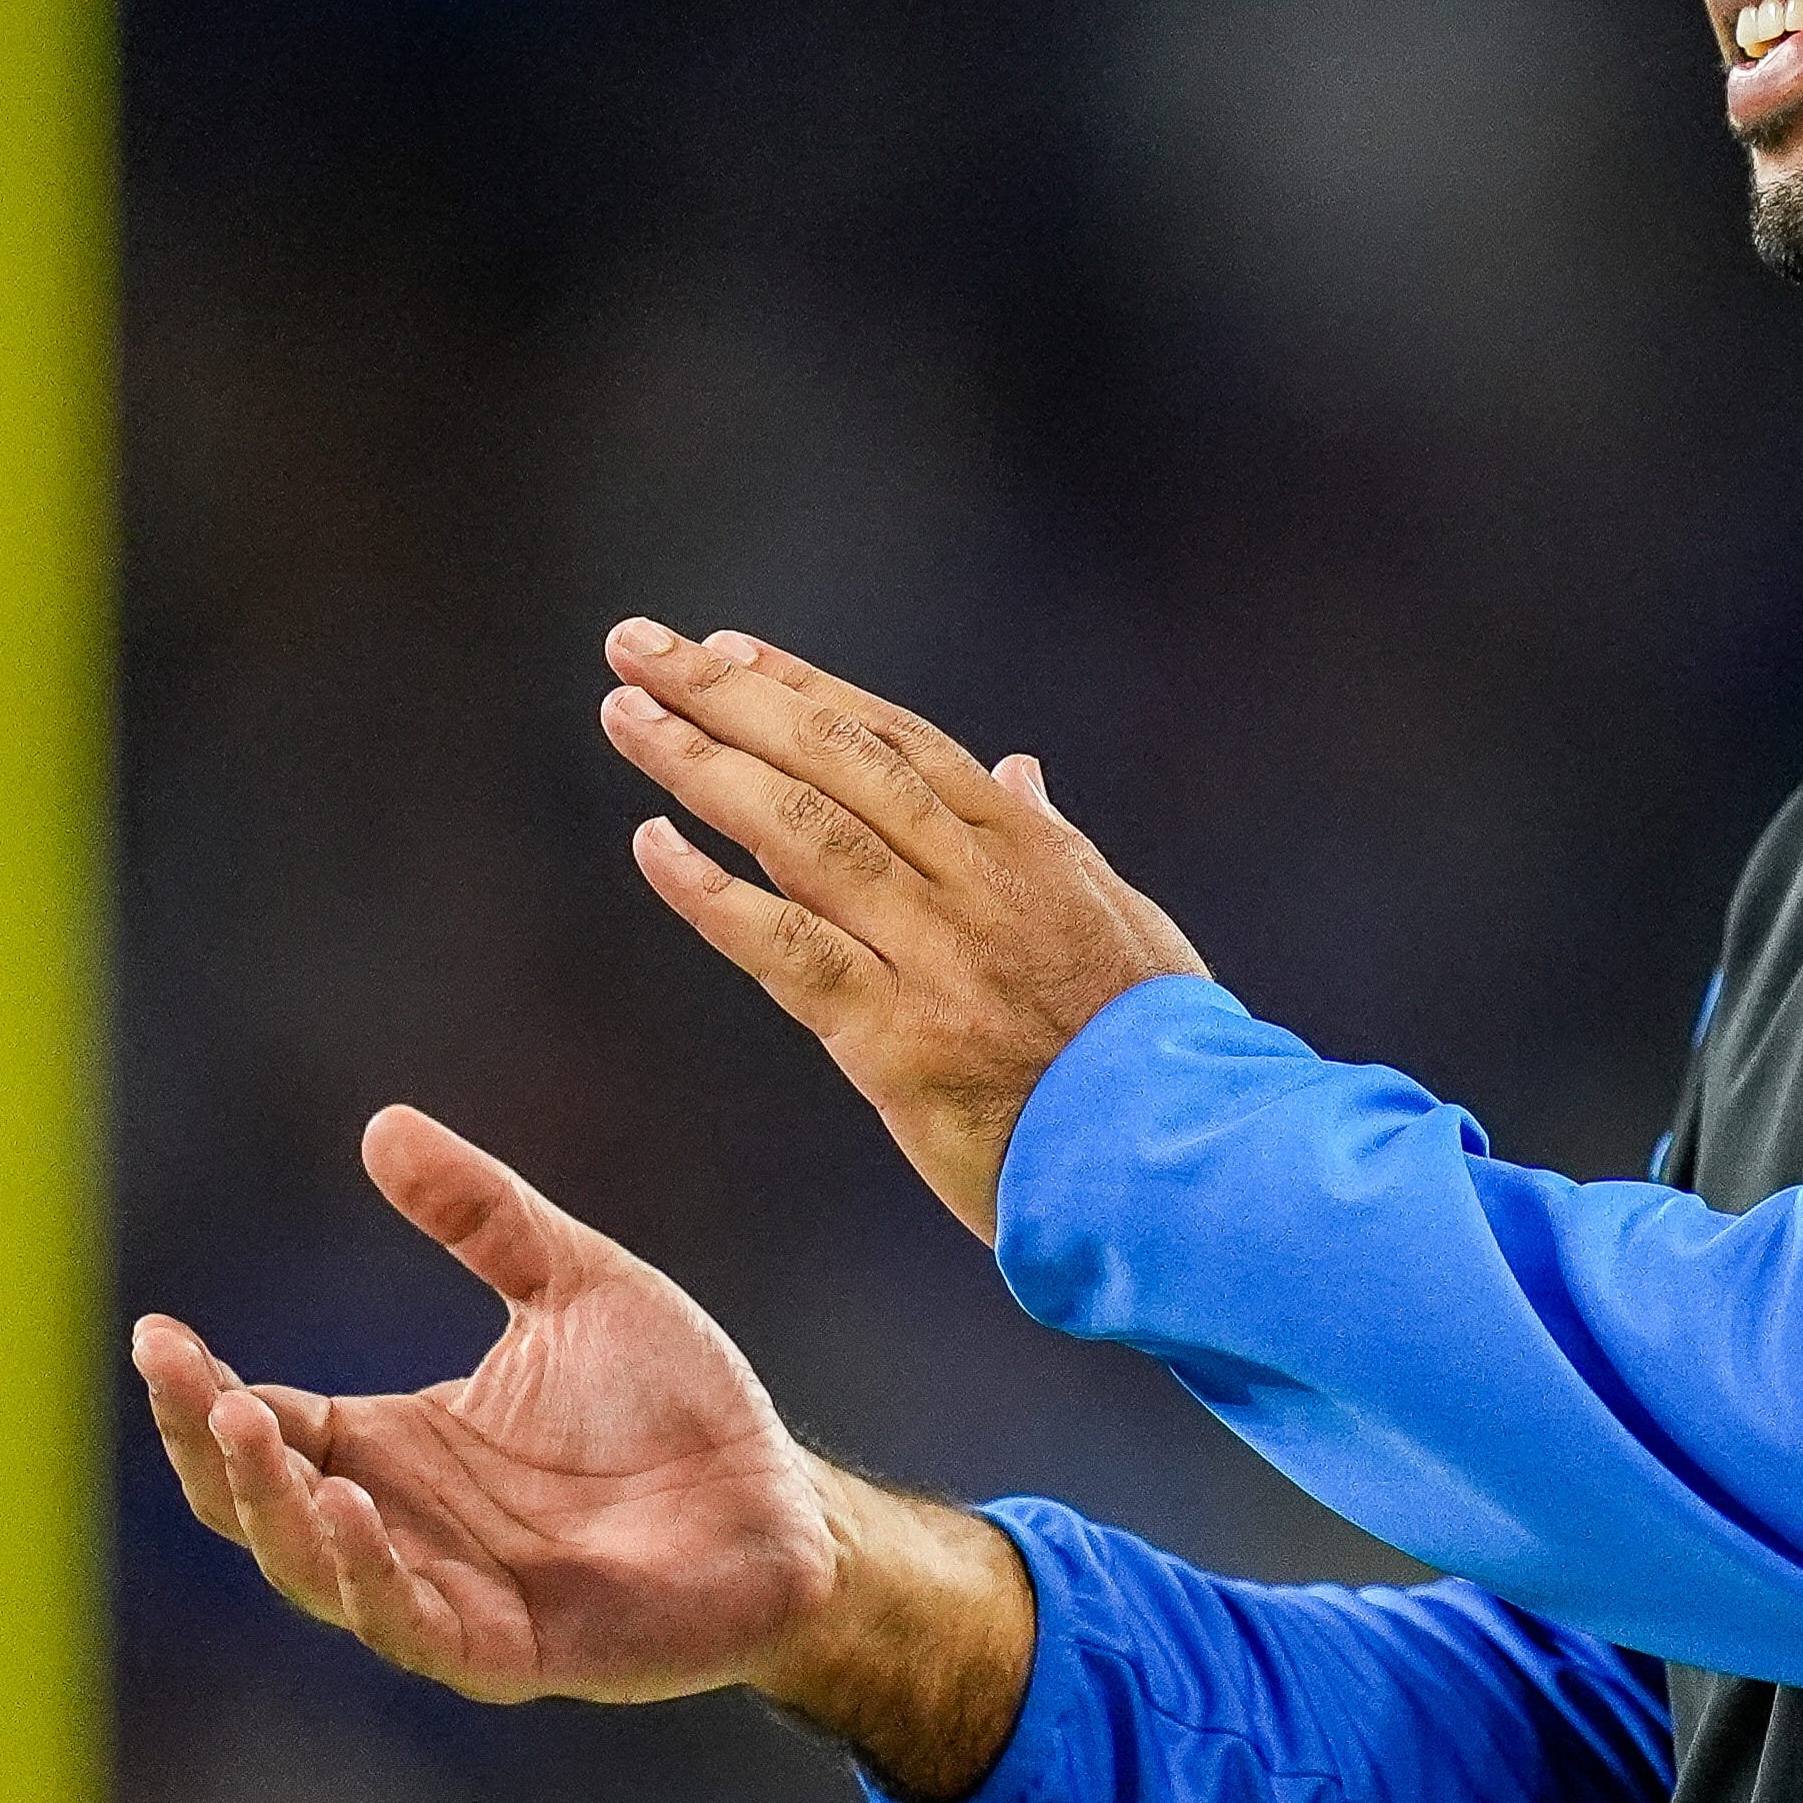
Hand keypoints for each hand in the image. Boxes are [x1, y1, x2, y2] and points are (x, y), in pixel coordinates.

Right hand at [137, 1109, 1036, 1798]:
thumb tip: (384, 1123)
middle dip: (213, 1448)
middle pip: (262, 1504)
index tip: (157, 1333)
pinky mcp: (509, 1649)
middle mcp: (402, 1527)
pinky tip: (350, 1511)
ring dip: (277, 1506)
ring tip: (252, 1428)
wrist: (782, 1501)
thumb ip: (484, 1217)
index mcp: (396, 1449)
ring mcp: (447, 1594)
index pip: (266, 1424)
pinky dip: (371, 1575)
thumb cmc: (679, 1407)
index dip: (200, 1388)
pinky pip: (414, 1624)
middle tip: (185, 1381)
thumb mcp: (577, 1286)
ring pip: (318, 1570)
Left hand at [595, 621, 1204, 1239]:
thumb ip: (1057, 837)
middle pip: (832, 761)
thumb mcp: (1125, 917)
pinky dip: (712, 896)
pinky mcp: (898, 1043)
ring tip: (625, 717)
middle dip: (727, 694)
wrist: (1177, 1156)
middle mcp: (975, 883)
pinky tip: (652, 846)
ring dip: (701, 767)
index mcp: (1028, 846)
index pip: (895, 739)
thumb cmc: (1157, 1045)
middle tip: (638, 647)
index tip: (726, 646)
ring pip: (801, 834)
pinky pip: (787, 953)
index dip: (803, 686)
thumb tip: (1018, 766)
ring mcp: (935, 958)